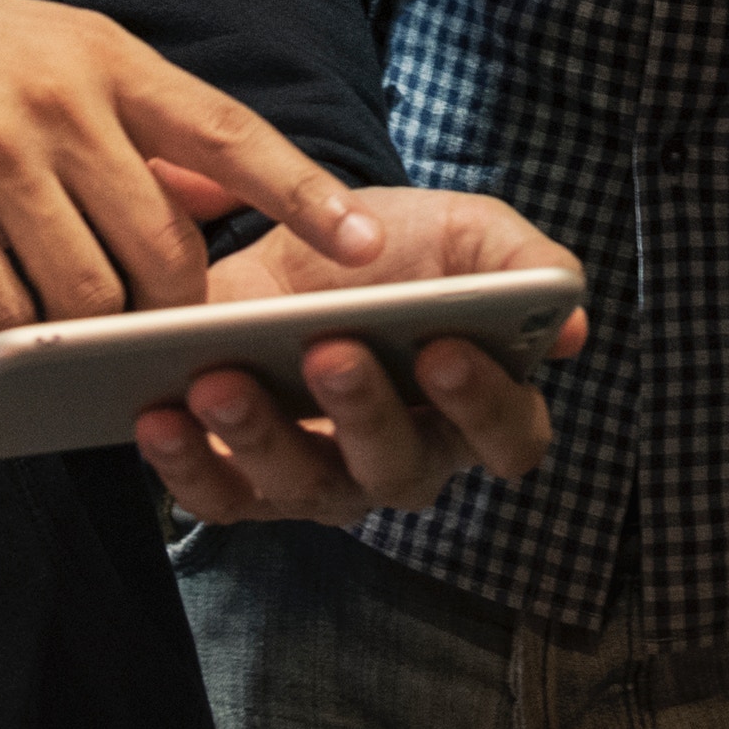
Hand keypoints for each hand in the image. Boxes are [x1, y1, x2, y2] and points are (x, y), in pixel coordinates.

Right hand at [0, 0, 383, 338]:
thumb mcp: (77, 56)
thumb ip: (154, 128)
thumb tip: (225, 196)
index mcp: (112, 61)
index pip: (229, 131)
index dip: (303, 192)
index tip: (368, 244)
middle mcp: (59, 106)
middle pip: (160, 245)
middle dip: (176, 306)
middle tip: (169, 329)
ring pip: (87, 294)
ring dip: (101, 336)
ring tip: (96, 339)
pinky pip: (3, 315)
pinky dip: (26, 343)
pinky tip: (26, 340)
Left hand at [132, 186, 586, 522]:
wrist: (295, 240)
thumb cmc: (398, 244)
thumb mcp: (465, 230)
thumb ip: (522, 262)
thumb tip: (571, 321)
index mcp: (479, 407)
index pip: (508, 435)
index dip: (483, 404)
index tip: (445, 349)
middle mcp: (407, 459)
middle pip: (398, 468)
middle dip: (364, 411)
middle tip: (329, 351)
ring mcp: (324, 479)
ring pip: (304, 488)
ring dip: (261, 438)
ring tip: (218, 379)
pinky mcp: (246, 483)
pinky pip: (221, 498)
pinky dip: (186, 465)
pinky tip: (158, 415)